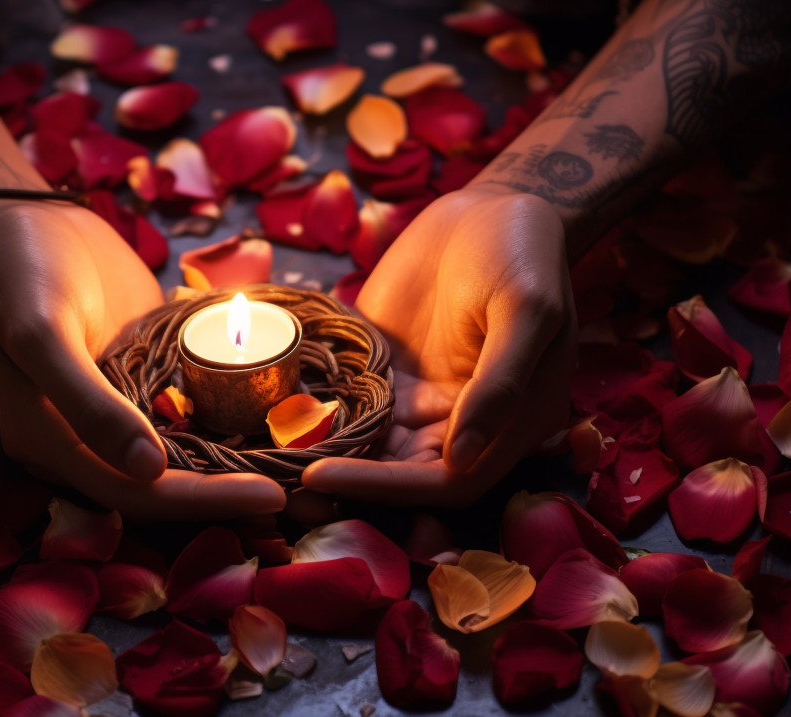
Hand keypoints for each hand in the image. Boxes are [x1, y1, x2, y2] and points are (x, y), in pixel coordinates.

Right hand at [0, 201, 285, 520]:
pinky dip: (231, 430)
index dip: (201, 501)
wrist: (32, 221)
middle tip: (308, 496)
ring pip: (183, 462)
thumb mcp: (43, 332)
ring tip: (306, 474)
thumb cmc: (26, 271)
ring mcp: (118, 417)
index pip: (135, 494)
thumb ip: (88, 404)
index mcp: (49, 446)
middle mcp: (84, 446)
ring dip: (238, 472)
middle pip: (165, 490)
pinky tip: (281, 431)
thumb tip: (149, 471)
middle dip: (230, 497)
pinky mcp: (144, 389)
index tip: (270, 495)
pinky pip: (189, 420)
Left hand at [303, 188, 576, 506]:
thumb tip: (462, 456)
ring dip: (325, 457)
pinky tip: (272, 418)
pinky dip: (317, 417)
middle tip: (278, 485)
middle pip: (402, 476)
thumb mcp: (525, 310)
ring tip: (265, 462)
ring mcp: (421, 401)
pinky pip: (351, 406)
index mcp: (511, 426)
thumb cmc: (523, 254)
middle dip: (345, 484)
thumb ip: (500, 384)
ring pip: (371, 449)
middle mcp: (462, 425)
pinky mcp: (388, 375)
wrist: (489, 209)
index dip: (387, 489)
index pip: (446, 481)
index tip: (322, 476)